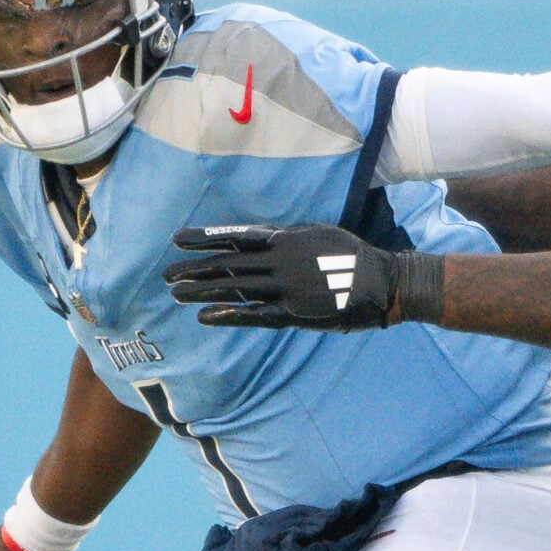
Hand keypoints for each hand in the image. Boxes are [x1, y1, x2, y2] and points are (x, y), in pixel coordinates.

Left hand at [165, 224, 443, 329]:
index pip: (237, 237)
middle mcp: (281, 261)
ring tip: (176, 293)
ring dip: (204, 290)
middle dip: (195, 269)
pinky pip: (256, 313)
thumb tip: (264, 238)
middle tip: (167, 275)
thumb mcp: (318, 236)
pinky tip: (205, 314)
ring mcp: (287, 287)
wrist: (383, 282)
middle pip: (229, 264)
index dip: (207, 238)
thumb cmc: (353, 257)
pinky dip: (230, 313)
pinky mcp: (295, 312)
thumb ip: (289, 239)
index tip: (179, 239)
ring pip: (236, 287)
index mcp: (286, 239)